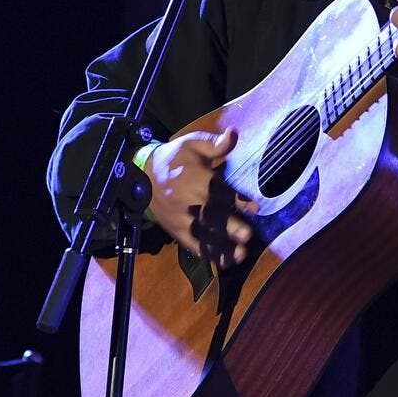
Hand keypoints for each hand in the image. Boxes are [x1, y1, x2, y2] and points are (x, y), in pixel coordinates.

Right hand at [143, 128, 253, 267]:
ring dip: (223, 246)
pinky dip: (211, 255)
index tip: (255, 206)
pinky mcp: (178, 232)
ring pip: (203, 235)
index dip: (236, 198)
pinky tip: (228, 262)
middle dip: (229, 226)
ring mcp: (182, 220)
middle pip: (210, 216)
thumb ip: (215, 143)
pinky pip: (195, 246)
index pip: (217, 190)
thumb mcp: (192, 144)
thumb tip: (234, 134)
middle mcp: (188, 202)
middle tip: (247, 235)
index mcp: (194, 178)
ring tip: (241, 254)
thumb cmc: (174, 159)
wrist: (142, 176)